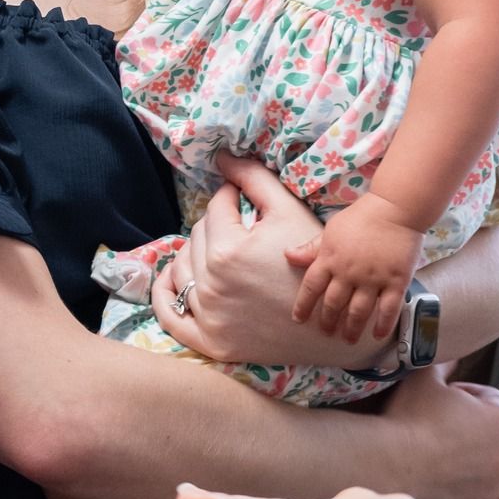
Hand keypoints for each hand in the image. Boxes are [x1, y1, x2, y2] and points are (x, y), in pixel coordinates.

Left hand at [151, 157, 387, 369]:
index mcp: (229, 251)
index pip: (215, 209)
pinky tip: (173, 278)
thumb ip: (255, 179)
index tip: (240, 198)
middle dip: (215, 225)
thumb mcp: (290, 213)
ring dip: (193, 253)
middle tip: (236, 227)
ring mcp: (208, 316)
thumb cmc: (314, 264)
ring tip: (215, 249)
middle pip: (197, 237)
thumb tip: (222, 156)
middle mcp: (211, 285)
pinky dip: (165, 294)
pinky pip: (169, 315)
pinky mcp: (208, 341)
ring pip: (181, 268)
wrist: (333, 324)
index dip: (229, 198)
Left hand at [288, 194, 425, 344]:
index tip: (299, 319)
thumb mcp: (331, 230)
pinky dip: (382, 324)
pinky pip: (388, 309)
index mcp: (330, 259)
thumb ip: (312, 248)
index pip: (311, 287)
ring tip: (347, 340)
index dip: (303, 306)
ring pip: (358, 311)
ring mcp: (373, 279)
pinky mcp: (396, 281)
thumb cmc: (361, 217)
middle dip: (328, 321)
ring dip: (351, 328)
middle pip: (333, 304)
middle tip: (326, 333)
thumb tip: (288, 256)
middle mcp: (348, 273)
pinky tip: (376, 335)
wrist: (395, 208)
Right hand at [383, 367, 498, 498]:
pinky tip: (475, 494)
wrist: (386, 465)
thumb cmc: (405, 422)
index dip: (470, 399)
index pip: (495, 401)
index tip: (448, 404)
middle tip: (453, 435)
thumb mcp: (423, 380)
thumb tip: (451, 355)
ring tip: (474, 468)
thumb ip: (442, 365)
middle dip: (487, 436)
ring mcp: (498, 484)